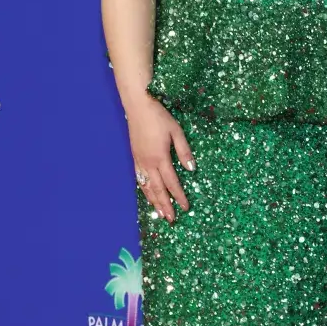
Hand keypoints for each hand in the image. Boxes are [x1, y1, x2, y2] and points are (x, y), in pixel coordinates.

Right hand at [125, 93, 194, 224]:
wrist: (138, 106)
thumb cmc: (159, 117)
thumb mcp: (176, 132)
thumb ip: (184, 152)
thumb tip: (192, 170)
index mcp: (160, 158)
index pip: (172, 183)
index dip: (179, 196)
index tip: (185, 208)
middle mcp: (148, 163)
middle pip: (158, 190)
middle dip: (165, 205)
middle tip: (171, 219)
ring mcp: (139, 161)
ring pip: (147, 187)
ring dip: (154, 201)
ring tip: (160, 214)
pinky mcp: (134, 158)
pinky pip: (139, 179)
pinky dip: (145, 191)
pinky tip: (148, 195)